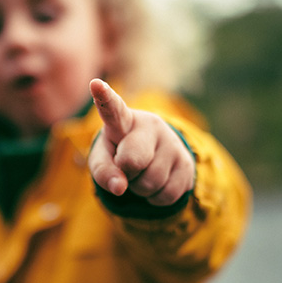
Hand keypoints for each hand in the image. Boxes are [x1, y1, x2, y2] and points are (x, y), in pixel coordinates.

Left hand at [88, 79, 194, 205]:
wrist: (154, 157)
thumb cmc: (119, 153)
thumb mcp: (103, 160)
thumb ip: (103, 171)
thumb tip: (119, 188)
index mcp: (123, 120)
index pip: (113, 109)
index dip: (104, 98)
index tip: (95, 84)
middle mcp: (151, 126)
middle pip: (133, 161)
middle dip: (126, 172)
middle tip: (126, 167)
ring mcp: (172, 144)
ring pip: (150, 182)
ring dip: (140, 188)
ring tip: (141, 174)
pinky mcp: (187, 164)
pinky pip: (166, 194)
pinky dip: (155, 198)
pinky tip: (156, 183)